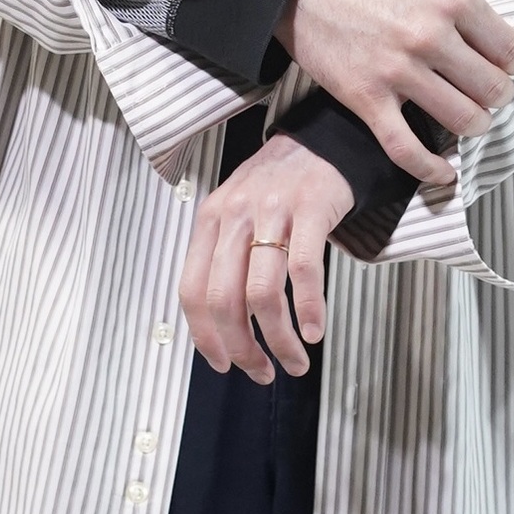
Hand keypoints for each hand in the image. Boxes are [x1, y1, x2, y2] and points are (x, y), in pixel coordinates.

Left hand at [178, 132, 354, 382]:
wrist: (321, 142)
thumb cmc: (279, 189)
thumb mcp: (237, 216)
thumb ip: (225, 260)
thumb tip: (223, 327)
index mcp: (209, 222)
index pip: (192, 291)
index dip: (205, 337)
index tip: (223, 364)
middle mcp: (234, 217)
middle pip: (224, 300)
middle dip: (242, 348)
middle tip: (261, 371)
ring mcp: (270, 212)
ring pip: (262, 293)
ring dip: (279, 340)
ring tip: (294, 361)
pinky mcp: (309, 210)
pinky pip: (304, 271)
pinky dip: (309, 309)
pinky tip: (315, 332)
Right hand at [276, 0, 513, 189]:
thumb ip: (461, 7)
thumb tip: (493, 44)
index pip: (510, 50)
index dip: (513, 64)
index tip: (504, 68)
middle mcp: (430, 36)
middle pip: (492, 89)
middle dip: (496, 97)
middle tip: (486, 95)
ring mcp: (399, 71)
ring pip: (463, 120)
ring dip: (474, 126)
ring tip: (468, 120)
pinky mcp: (367, 99)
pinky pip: (407, 149)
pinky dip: (431, 170)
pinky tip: (445, 174)